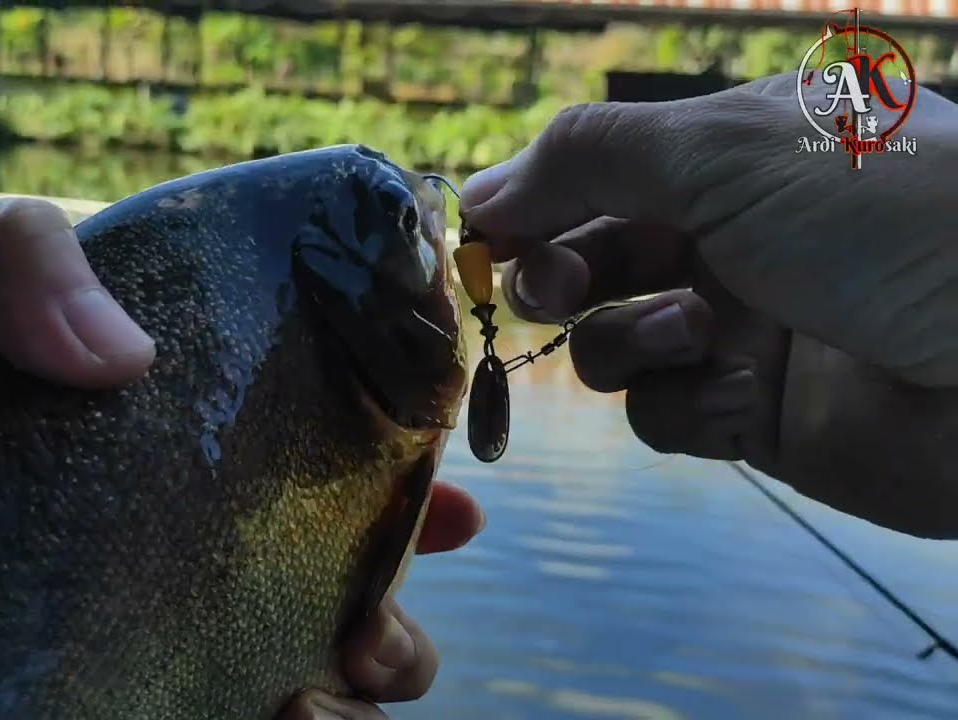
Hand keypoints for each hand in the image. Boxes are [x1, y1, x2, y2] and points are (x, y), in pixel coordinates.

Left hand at [0, 198, 487, 712]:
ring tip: (349, 671)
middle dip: (397, 595)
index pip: (312, 445)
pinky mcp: (142, 694)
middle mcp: (178, 543)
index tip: (445, 483)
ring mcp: (161, 632)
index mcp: (166, 443)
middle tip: (385, 615)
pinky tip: (296, 717)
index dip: (394, 462)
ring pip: (321, 664)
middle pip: (336, 567)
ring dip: (373, 673)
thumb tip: (131, 353)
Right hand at [459, 74, 957, 537]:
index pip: (589, 176)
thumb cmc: (880, 218)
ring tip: (696, 329)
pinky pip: (667, 415)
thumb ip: (586, 159)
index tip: (481, 237)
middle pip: (586, 264)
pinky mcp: (755, 414)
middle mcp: (724, 241)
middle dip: (559, 277)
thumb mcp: (724, 149)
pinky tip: (746, 390)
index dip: (527, 205)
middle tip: (557, 289)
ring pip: (613, 348)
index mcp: (722, 158)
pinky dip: (689, 403)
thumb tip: (480, 191)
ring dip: (629, 341)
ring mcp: (738, 330)